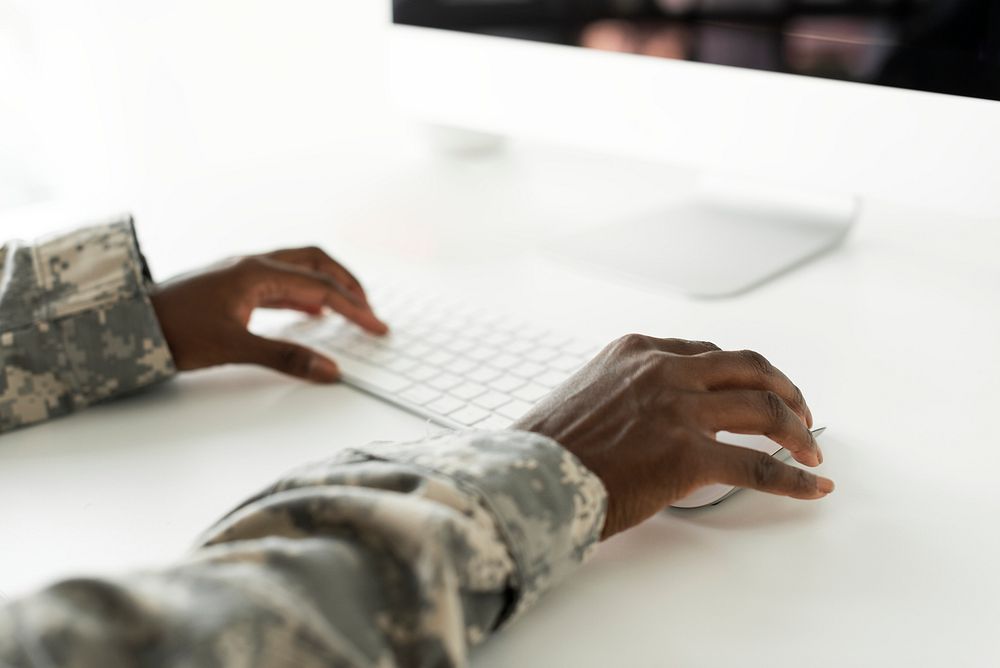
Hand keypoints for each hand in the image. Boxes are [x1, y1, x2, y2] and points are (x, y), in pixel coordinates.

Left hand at [150, 246, 386, 381]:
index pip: (321, 287)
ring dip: (328, 286)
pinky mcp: (233, 286)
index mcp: (256, 273)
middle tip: (369, 310)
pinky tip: (310, 312)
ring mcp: (242, 273)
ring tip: (349, 309)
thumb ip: (286, 357)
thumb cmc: (172, 331)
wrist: (126, 326)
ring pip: (298, 269)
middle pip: (316, 262)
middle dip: (348, 284)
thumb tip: (330, 371)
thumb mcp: (233, 348)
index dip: (354, 308)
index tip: (377, 326)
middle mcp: (252, 265)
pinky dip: (304, 295)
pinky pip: (280, 282)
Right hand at [512, 335, 832, 538]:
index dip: (743, 374)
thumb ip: (626, 393)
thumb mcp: (586, 394)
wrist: (528, 476)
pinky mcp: (688, 453)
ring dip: (797, 429)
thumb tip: (650, 418)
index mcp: (636, 351)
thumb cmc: (547, 447)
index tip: (757, 391)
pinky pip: (758, 464)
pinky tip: (812, 487)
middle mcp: (663, 369)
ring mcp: (678, 408)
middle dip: (784, 390)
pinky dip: (793, 477)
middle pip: (748, 367)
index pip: (709, 353)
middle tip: (800, 414)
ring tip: (811, 451)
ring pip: (763, 407)